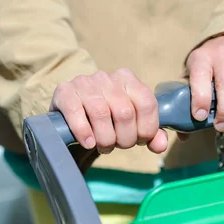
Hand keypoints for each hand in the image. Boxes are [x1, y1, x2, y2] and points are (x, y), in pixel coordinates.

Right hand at [50, 69, 167, 153]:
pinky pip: (76, 112)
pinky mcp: (64, 92)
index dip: (146, 129)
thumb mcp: (129, 125)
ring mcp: (84, 82)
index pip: (147, 104)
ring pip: (101, 113)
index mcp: (128, 80)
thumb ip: (149, 134)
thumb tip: (160, 145)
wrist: (70, 116)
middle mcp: (107, 77)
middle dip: (124, 138)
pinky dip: (84, 132)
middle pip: (125, 112)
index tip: (139, 140)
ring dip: (104, 139)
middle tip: (116, 146)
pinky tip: (87, 143)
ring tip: (101, 146)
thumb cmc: (104, 121)